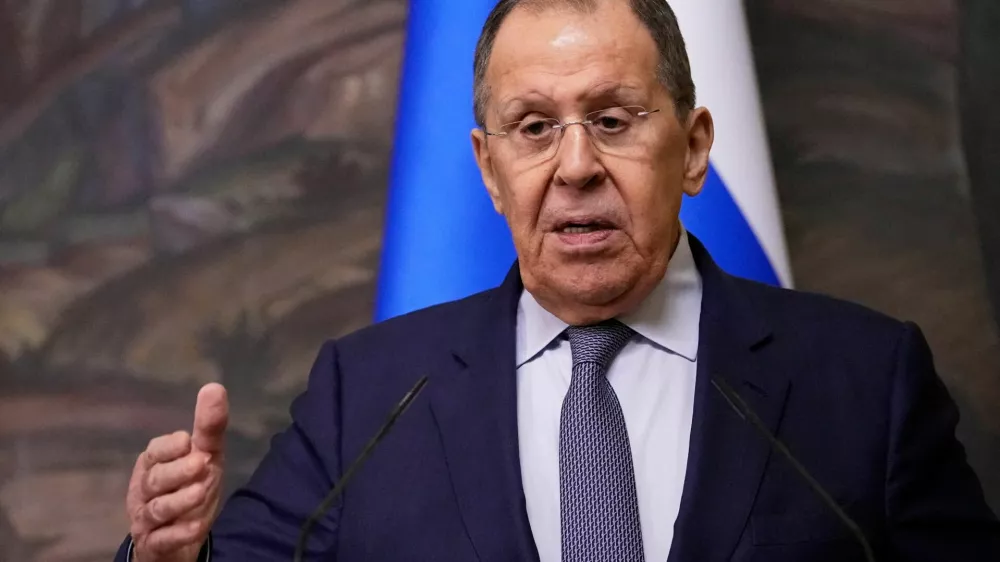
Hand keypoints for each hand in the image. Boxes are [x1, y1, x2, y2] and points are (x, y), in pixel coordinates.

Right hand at [127, 384, 228, 561]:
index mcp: (152, 465)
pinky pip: (162, 540)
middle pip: (154, 479)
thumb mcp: (205, 457)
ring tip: (202, 491)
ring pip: (157, 509)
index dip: (169, 447)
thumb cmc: (189, 488)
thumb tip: (214, 387)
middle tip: (202, 463)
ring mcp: (146, 519)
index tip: (188, 441)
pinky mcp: (155, 545)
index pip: (154, 452)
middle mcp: (144, 491)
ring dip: (180, 500)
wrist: (177, 539)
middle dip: (177, 471)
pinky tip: (196, 528)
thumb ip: (209, 428)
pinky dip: (178, 533)